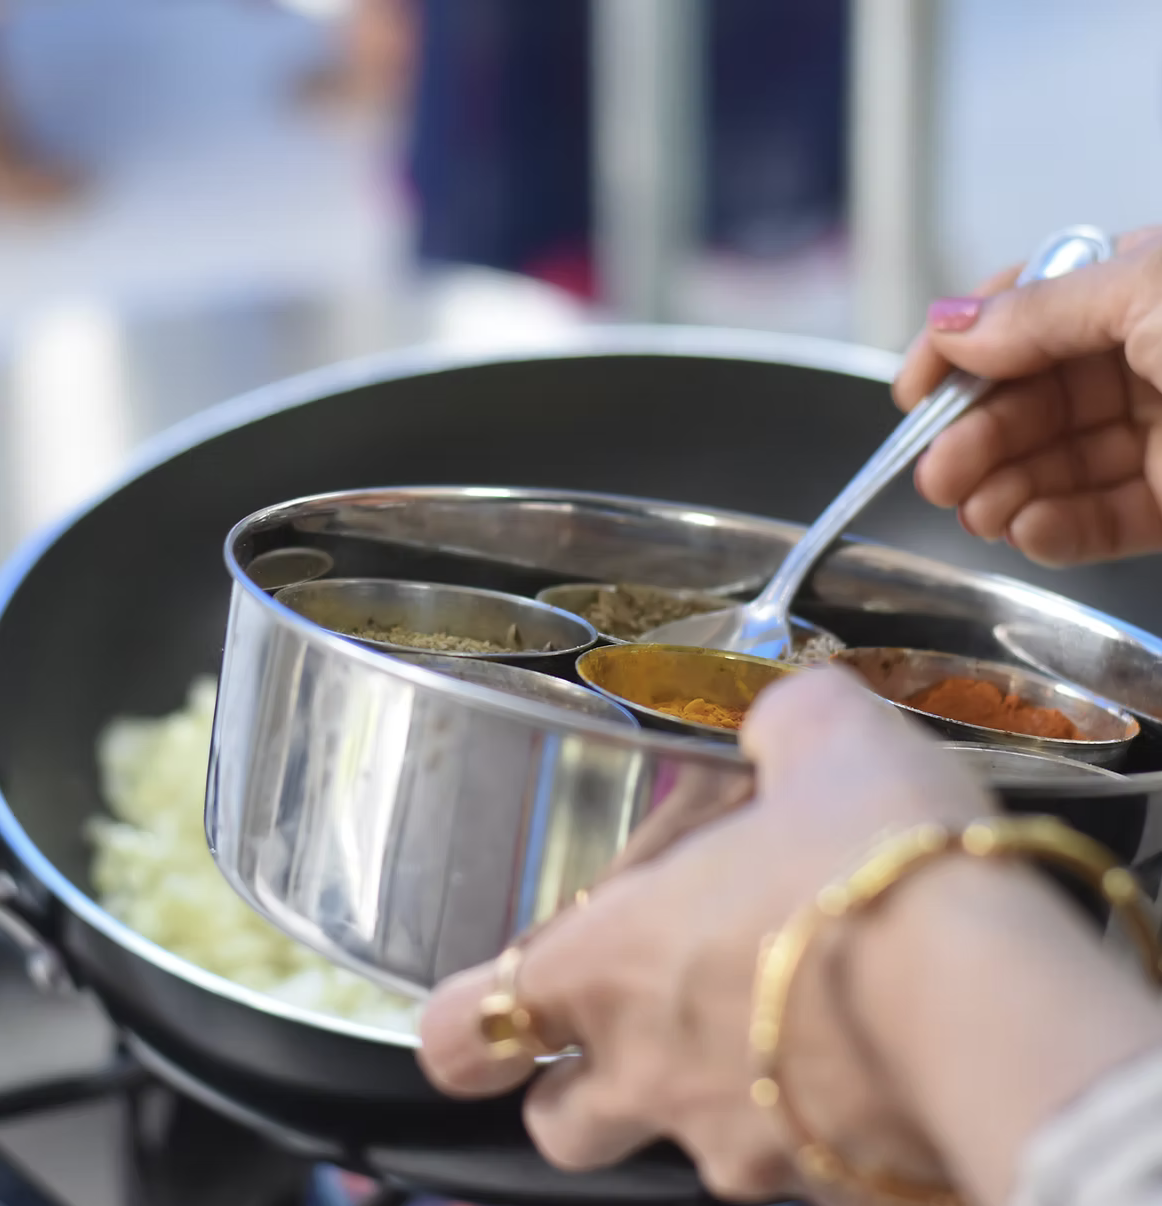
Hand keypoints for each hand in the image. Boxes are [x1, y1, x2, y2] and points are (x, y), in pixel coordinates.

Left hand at [418, 670, 990, 1199]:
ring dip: (709, 1091)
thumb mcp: (820, 738)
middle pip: (559, 1123)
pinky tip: (865, 1048)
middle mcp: (656, 1073)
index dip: (462, 1020)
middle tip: (636, 1014)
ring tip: (781, 1014)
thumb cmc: (876, 865)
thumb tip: (784, 717)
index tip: (491, 1003)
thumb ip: (779, 723)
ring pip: (687, 1148)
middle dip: (579, 1081)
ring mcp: (744, 1147)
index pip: (458, 1032)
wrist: (996, 1001)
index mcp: (610, 965)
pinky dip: (813, 1116)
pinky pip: (800, 1164)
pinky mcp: (835, 1186)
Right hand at [894, 226, 1161, 565]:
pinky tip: (1028, 531)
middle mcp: (1143, 360)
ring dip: (1004, 492)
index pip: (1023, 315)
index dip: (958, 352)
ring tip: (978, 513)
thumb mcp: (1151, 291)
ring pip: (1056, 466)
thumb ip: (1043, 311)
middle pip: (1029, 402)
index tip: (911, 393)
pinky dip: (1057, 533)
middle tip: (936, 473)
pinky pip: (1102, 522)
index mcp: (1136, 289)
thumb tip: (951, 325)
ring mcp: (1161, 434)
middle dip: (974, 440)